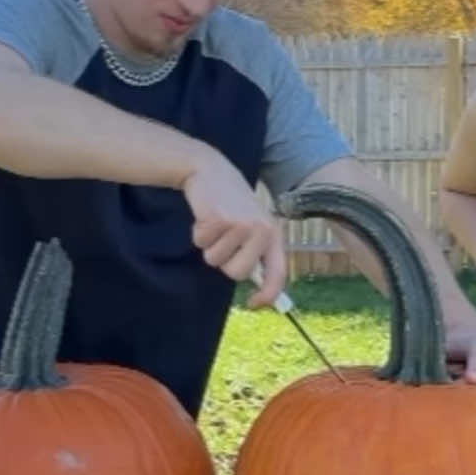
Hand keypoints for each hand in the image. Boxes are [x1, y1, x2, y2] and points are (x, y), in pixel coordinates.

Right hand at [181, 150, 285, 304]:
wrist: (211, 170)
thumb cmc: (232, 203)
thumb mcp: (253, 224)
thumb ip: (256, 252)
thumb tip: (258, 287)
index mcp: (273, 234)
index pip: (278, 272)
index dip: (268, 294)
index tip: (253, 304)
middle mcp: (261, 230)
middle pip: (236, 273)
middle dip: (224, 261)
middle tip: (224, 239)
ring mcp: (240, 224)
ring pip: (215, 260)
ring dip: (209, 246)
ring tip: (216, 223)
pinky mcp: (219, 219)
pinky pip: (201, 243)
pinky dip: (198, 233)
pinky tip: (206, 215)